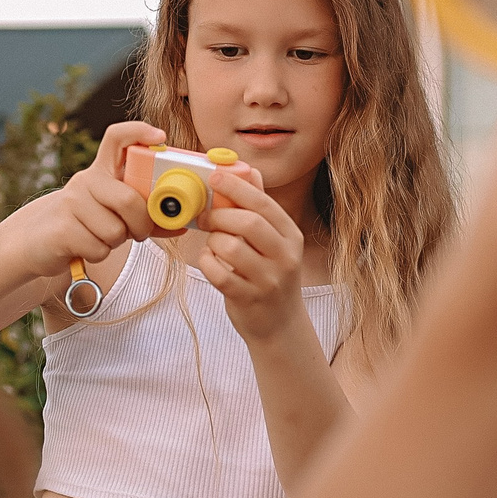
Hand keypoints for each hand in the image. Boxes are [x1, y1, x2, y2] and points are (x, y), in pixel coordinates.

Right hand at [0, 122, 165, 281]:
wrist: (35, 242)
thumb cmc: (84, 226)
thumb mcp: (114, 214)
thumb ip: (144, 214)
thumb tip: (181, 222)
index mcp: (101, 172)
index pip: (117, 138)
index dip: (140, 132)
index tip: (160, 137)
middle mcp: (86, 180)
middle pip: (129, 200)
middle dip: (141, 224)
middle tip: (137, 232)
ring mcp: (71, 202)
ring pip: (115, 230)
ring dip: (116, 243)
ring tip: (100, 238)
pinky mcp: (61, 228)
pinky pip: (98, 247)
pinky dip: (99, 254)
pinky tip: (84, 247)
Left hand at [199, 165, 308, 344]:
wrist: (280, 326)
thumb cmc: (270, 276)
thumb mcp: (274, 242)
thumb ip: (261, 208)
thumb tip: (250, 172)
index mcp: (291, 237)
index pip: (263, 204)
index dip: (236, 187)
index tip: (214, 177)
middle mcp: (285, 257)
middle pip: (248, 223)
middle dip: (220, 215)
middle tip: (206, 216)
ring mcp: (269, 280)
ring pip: (231, 247)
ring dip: (213, 242)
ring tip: (213, 245)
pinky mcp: (249, 299)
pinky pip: (219, 273)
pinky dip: (208, 263)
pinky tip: (211, 262)